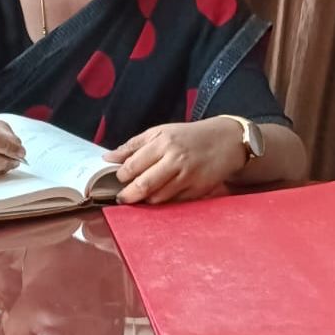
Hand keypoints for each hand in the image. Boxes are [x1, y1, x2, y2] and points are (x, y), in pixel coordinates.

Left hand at [102, 118, 246, 203]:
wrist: (226, 140)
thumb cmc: (188, 136)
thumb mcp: (160, 132)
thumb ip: (133, 145)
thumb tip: (108, 157)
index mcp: (162, 143)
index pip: (133, 165)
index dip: (122, 176)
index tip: (119, 178)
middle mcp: (175, 159)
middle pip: (144, 185)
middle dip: (128, 194)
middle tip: (122, 197)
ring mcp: (188, 176)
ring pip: (158, 197)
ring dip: (145, 200)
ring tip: (141, 195)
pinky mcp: (199, 189)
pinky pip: (174, 202)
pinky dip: (164, 201)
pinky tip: (160, 196)